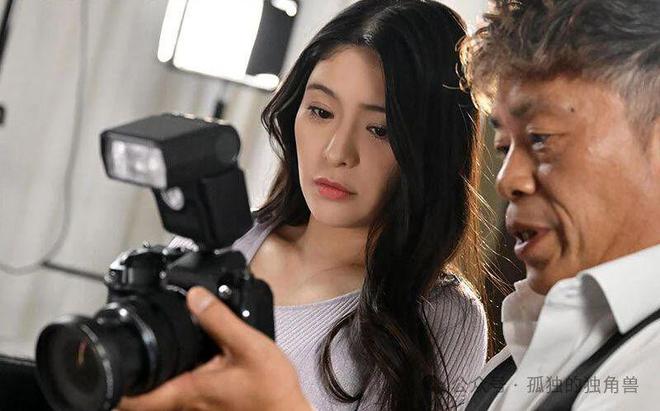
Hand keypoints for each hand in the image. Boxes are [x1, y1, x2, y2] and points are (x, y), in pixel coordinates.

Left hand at [116, 286, 311, 410]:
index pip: (132, 399)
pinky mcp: (209, 407)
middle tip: (126, 352)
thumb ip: (219, 320)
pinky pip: (179, 396)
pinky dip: (173, 380)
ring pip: (160, 397)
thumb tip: (194, 296)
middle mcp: (186, 404)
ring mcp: (196, 409)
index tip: (102, 368)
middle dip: (130, 376)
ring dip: (151, 379)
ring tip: (153, 353)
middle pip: (142, 398)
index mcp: (187, 390)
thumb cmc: (272, 391)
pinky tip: (189, 362)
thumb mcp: (249, 346)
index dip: (111, 386)